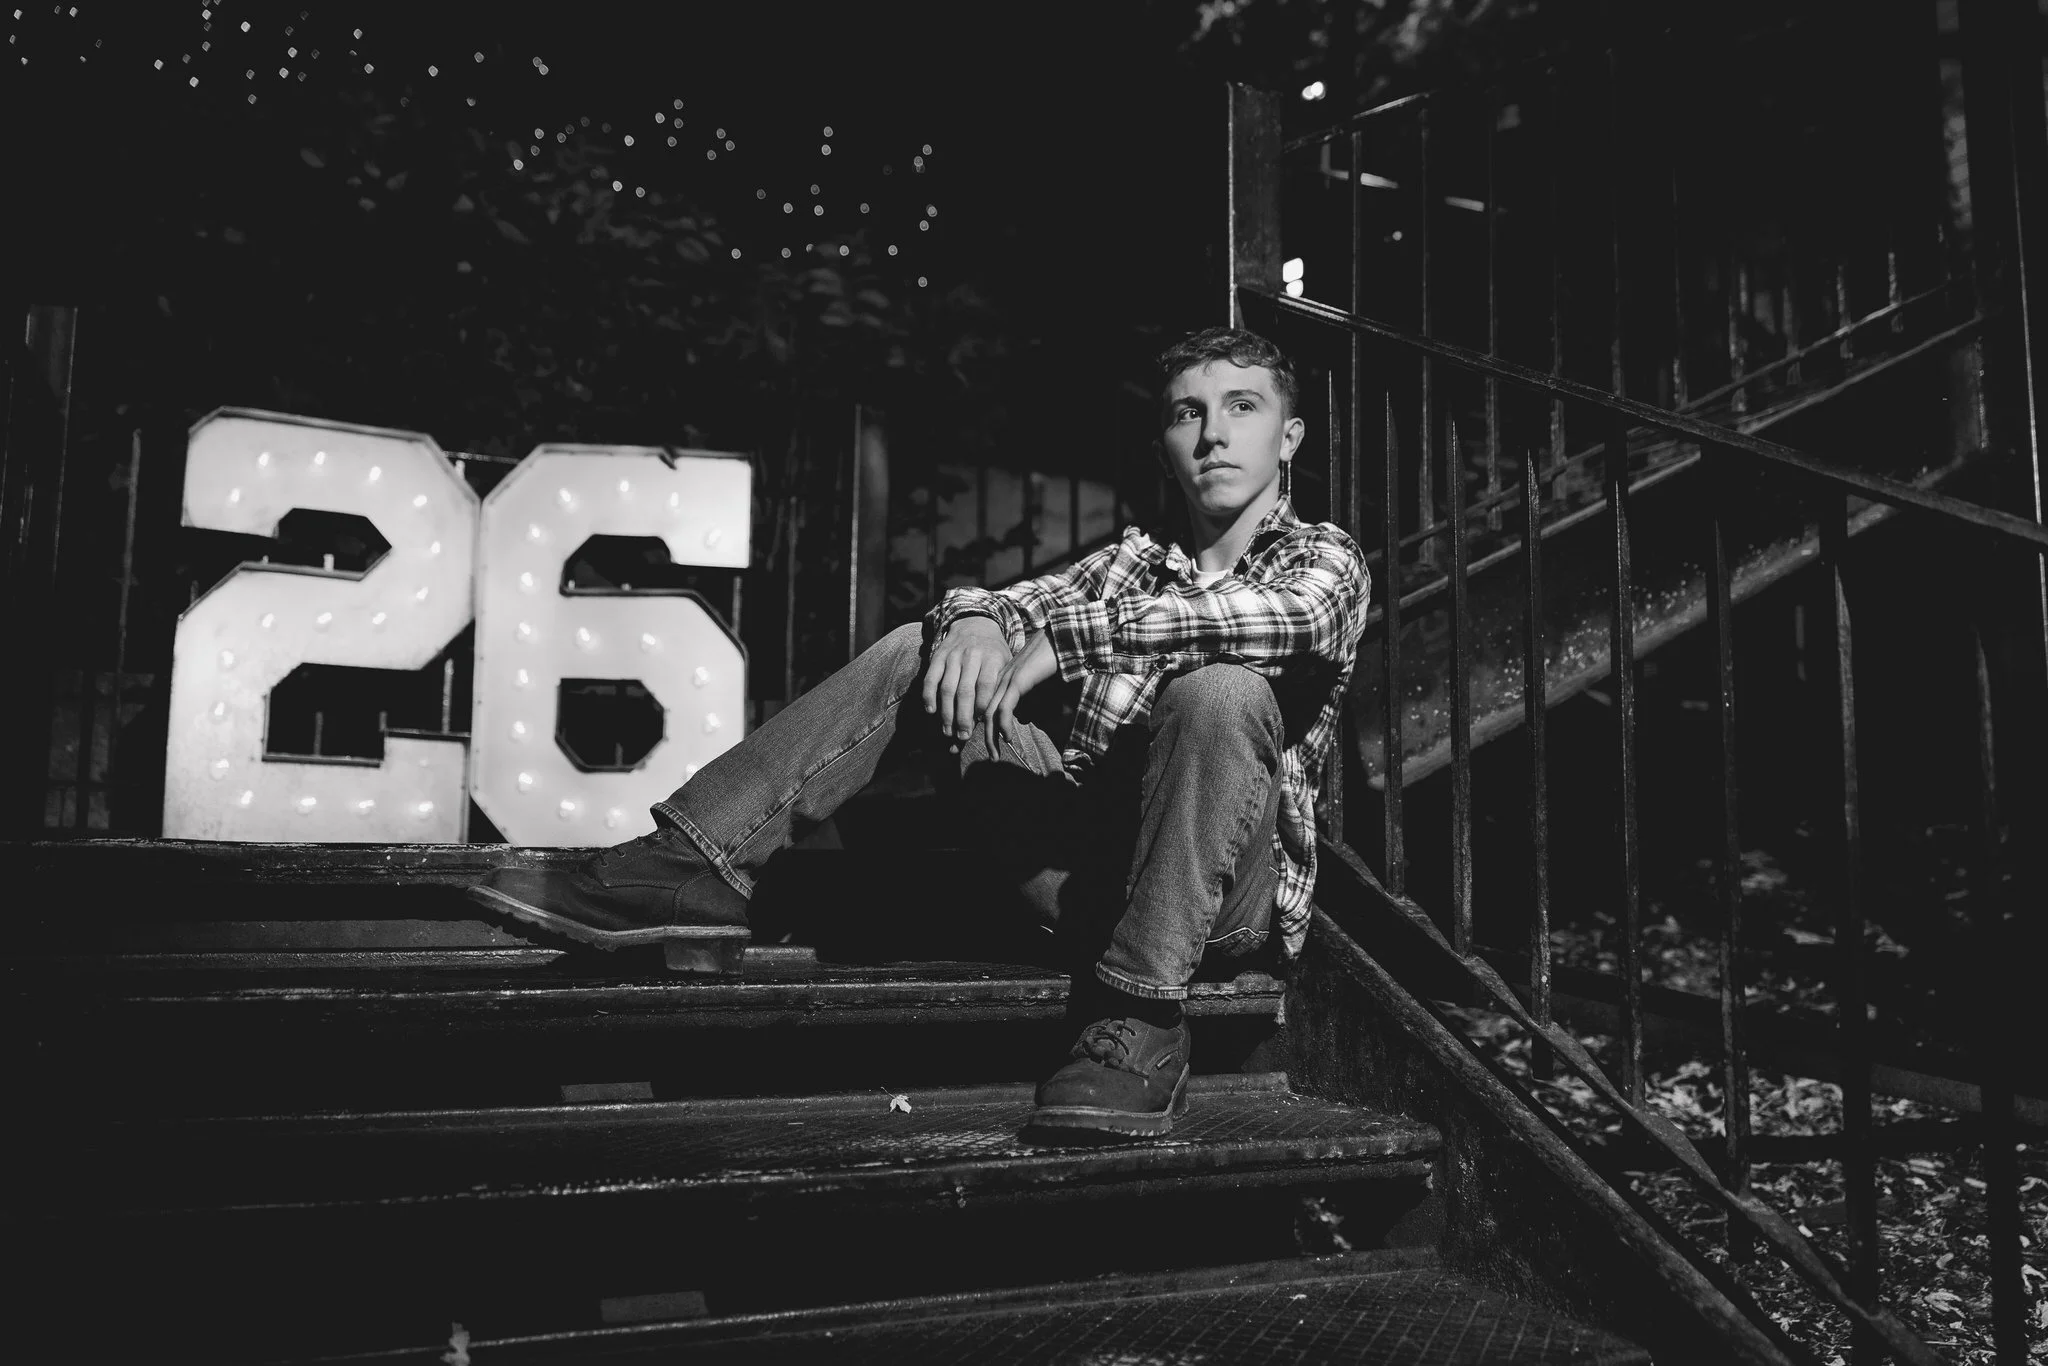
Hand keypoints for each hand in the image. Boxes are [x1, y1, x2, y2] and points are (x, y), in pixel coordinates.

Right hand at [922, 616, 1011, 741]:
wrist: (975, 623)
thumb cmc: (994, 653)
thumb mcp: (1006, 664)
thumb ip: (1002, 687)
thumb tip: (1000, 719)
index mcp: (992, 658)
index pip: (986, 686)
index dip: (982, 707)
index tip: (981, 724)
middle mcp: (972, 656)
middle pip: (965, 691)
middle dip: (963, 718)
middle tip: (963, 737)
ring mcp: (953, 656)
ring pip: (947, 688)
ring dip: (946, 713)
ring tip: (948, 732)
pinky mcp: (938, 656)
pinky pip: (930, 679)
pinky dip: (929, 696)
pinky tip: (931, 712)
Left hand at [985, 630, 1058, 753]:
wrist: (1061, 638)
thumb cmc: (1053, 661)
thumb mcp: (1039, 685)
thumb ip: (1031, 700)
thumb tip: (1026, 718)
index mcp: (1003, 681)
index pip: (988, 708)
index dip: (986, 729)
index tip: (990, 747)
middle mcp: (1001, 681)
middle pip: (985, 713)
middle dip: (985, 738)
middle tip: (990, 757)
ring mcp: (1008, 680)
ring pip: (991, 713)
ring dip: (992, 736)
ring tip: (996, 753)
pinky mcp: (1018, 681)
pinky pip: (1005, 707)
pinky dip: (1004, 724)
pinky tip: (1007, 737)